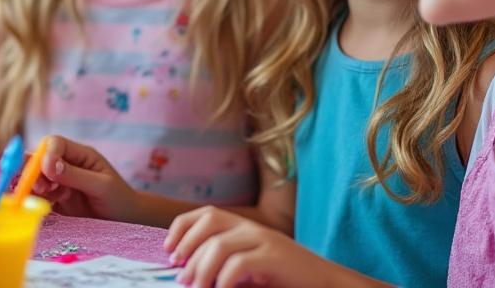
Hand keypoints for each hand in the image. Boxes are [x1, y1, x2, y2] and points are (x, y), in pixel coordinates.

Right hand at [30, 135, 141, 221]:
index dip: (46, 154)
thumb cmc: (119, 199)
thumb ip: (75, 175)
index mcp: (80, 155)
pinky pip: (39, 196)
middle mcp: (66, 165)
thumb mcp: (102, 185)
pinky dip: (37, 200)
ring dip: (35, 187)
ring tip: (47, 198)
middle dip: (33, 171)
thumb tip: (48, 166)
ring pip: (36, 178)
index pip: (54, 144)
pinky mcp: (56, 200)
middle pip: (40, 160)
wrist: (126, 221)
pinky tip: (48, 207)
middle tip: (39, 187)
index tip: (46, 171)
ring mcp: (60, 183)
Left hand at [166, 207, 330, 287]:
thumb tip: (189, 270)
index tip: (170, 252)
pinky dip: (222, 281)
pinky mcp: (274, 257)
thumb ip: (226, 261)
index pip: (205, 214)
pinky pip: (238, 265)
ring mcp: (264, 240)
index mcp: (245, 225)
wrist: (325, 282)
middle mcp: (252, 227)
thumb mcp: (251, 265)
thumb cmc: (283, 279)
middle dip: (188, 248)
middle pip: (208, 223)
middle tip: (181, 276)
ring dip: (201, 268)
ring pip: (219, 245)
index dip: (181, 229)